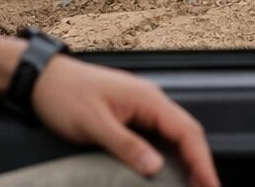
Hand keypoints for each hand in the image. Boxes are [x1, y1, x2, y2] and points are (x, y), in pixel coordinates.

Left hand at [31, 55, 219, 186]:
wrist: (43, 78)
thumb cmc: (65, 95)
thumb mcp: (94, 123)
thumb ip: (126, 145)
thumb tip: (156, 167)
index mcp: (146, 98)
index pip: (186, 130)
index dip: (202, 160)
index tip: (212, 186)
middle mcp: (149, 100)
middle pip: (186, 132)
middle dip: (201, 163)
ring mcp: (140, 106)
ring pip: (175, 134)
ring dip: (187, 160)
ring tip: (194, 185)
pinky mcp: (130, 114)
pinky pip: (159, 135)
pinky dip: (171, 154)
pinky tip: (169, 171)